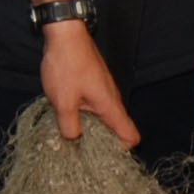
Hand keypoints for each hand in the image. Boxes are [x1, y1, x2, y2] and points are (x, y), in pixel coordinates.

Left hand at [43, 19, 141, 145]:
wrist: (65, 34)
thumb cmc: (67, 65)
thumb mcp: (63, 101)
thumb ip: (69, 126)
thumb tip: (73, 138)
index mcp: (110, 106)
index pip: (130, 134)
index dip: (123, 150)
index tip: (106, 159)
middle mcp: (111, 99)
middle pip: (117, 128)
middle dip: (103, 142)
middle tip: (82, 151)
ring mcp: (103, 89)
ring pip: (104, 116)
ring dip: (92, 127)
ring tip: (72, 134)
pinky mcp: (93, 82)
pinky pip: (94, 105)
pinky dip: (85, 114)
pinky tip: (68, 115)